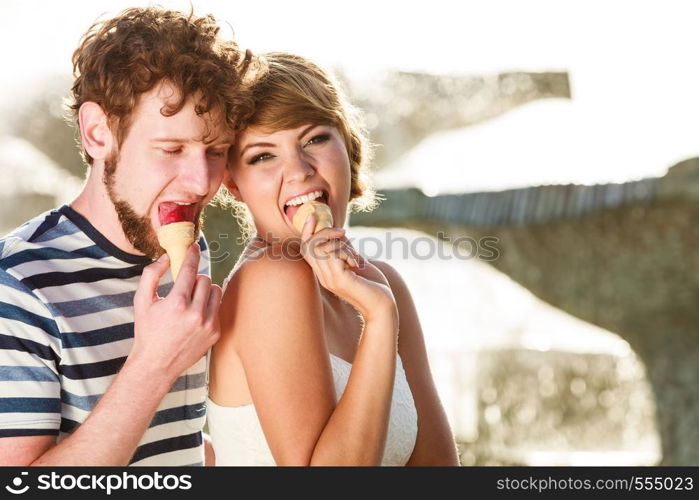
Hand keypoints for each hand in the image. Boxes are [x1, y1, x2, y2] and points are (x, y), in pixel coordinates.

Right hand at [131, 244, 221, 380]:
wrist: (156, 364)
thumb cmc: (147, 331)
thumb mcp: (142, 301)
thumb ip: (152, 275)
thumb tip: (167, 257)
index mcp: (177, 304)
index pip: (190, 270)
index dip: (192, 255)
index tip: (194, 247)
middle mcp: (195, 314)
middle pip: (205, 279)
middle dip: (195, 279)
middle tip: (185, 287)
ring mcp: (208, 324)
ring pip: (215, 291)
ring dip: (204, 291)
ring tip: (191, 300)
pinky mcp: (216, 332)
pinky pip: (218, 307)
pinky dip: (208, 306)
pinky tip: (195, 315)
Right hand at [300, 215, 396, 321]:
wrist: (383, 307)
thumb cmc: (374, 286)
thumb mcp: (357, 262)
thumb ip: (346, 250)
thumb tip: (341, 234)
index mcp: (325, 272)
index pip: (305, 249)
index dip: (307, 231)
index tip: (313, 216)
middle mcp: (323, 276)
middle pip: (309, 245)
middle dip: (325, 232)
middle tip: (344, 233)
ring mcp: (329, 279)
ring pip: (321, 247)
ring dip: (340, 244)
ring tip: (355, 257)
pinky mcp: (339, 279)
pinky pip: (334, 254)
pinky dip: (346, 252)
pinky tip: (358, 263)